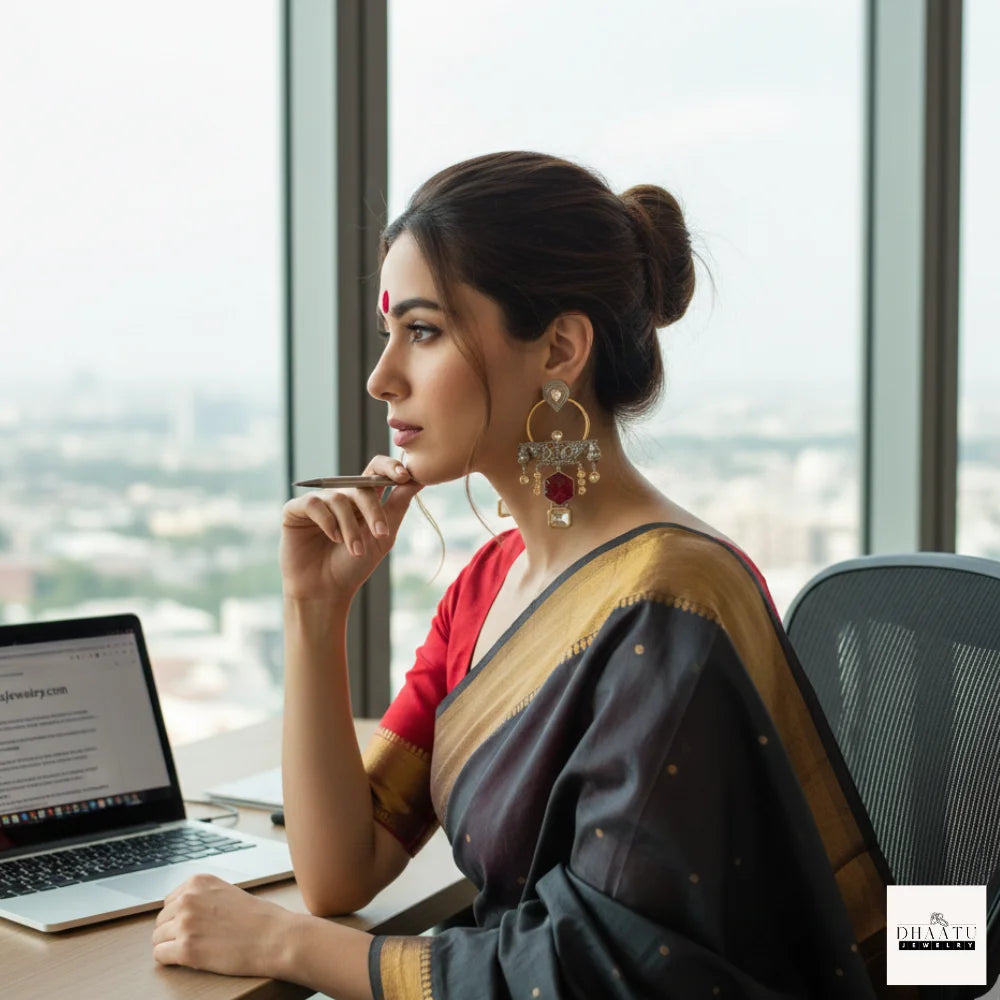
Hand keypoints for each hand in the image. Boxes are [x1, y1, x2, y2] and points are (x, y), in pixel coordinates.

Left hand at [152, 873, 297, 977]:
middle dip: (173, 931)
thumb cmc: (257, 918)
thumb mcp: (226, 893)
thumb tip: (180, 910)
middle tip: (194, 940)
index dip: (179, 916)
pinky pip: (160, 956)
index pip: (169, 902)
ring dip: (171, 946)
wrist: (274, 937)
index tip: (192, 924)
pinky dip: (170, 960)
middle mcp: (188, 899)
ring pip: (157, 939)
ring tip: (193, 949)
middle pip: (161, 920)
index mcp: (198, 882)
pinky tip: (187, 959)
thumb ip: (202, 897)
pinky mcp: (186, 950)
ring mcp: (185, 924)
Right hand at [280, 455, 420, 600]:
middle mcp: (339, 496)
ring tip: (355, 551)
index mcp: (362, 499)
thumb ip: (398, 505)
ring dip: (350, 528)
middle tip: (381, 534)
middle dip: (373, 510)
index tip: (404, 476)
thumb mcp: (383, 536)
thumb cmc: (354, 565)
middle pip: (360, 485)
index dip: (390, 467)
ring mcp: (317, 501)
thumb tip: (420, 478)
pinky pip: (314, 504)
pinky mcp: (295, 510)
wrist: (326, 591)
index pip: (376, 469)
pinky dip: (327, 522)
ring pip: (339, 499)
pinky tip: (333, 538)